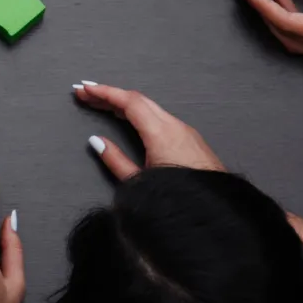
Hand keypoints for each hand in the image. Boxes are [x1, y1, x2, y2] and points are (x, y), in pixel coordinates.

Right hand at [77, 84, 302, 254]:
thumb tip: (97, 142)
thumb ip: (116, 160)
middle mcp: (175, 126)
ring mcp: (186, 131)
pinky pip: (161, 117)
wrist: (218, 213)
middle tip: (86, 94)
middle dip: (110, 94)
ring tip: (101, 104)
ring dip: (125, 103)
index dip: (104, 93)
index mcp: (161, 133)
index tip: (84, 89)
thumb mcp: (140, 183)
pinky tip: (130, 119)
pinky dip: (141, 113)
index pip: (129, 102)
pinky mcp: (191, 140)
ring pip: (151, 108)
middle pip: (139, 100)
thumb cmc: (181, 201)